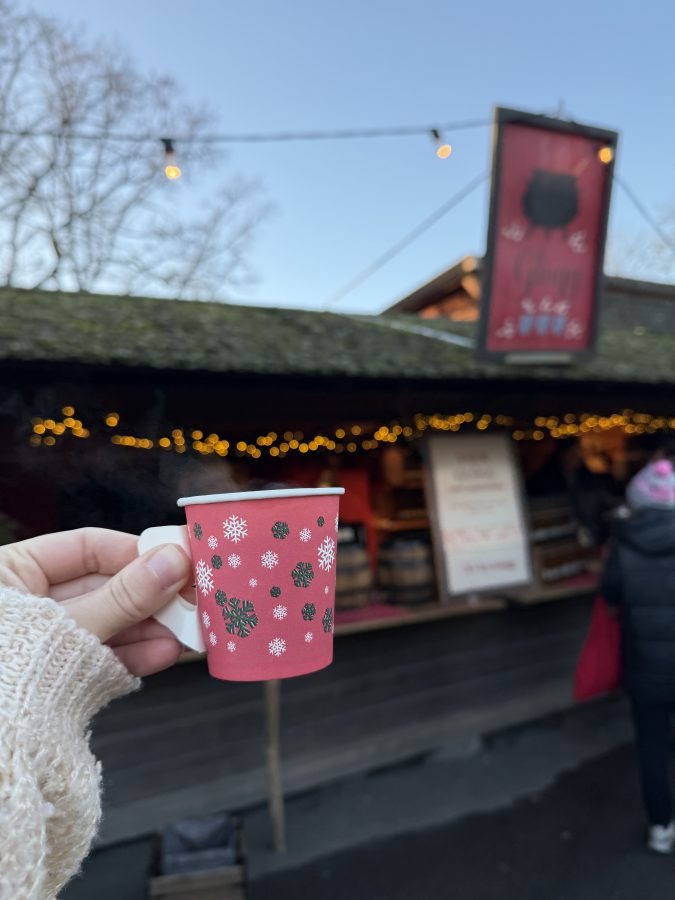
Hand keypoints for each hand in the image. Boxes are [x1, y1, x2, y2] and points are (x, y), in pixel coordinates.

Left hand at [0, 528, 191, 675]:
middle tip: (193, 597)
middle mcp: (28, 605)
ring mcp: (44, 644)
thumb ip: (123, 596)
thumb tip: (175, 560)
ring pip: (107, 625)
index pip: (86, 548)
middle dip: (150, 595)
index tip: (179, 558)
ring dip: (150, 628)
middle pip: (103, 587)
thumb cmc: (3, 672)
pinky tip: (165, 652)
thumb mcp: (65, 628)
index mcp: (11, 573)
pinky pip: (99, 659)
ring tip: (189, 630)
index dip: (135, 551)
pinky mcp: (57, 679)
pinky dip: (132, 656)